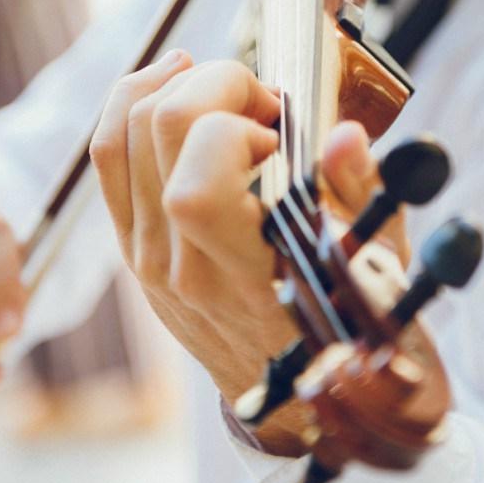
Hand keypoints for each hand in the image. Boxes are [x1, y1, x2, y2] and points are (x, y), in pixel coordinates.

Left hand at [90, 51, 398, 455]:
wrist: (298, 401)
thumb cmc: (343, 326)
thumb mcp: (376, 267)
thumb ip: (359, 195)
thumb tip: (340, 134)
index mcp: (248, 274)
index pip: (198, 180)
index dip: (236, 130)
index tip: (281, 133)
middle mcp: (183, 266)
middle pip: (156, 132)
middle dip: (211, 83)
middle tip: (258, 99)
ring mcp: (147, 258)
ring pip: (119, 137)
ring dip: (167, 85)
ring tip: (216, 82)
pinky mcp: (132, 250)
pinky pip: (107, 162)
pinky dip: (130, 108)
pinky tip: (170, 87)